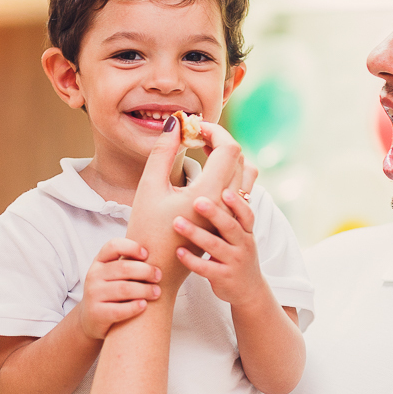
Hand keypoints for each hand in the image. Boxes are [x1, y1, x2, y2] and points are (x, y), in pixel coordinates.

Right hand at [78, 238, 161, 339]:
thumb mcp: (112, 273)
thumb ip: (128, 262)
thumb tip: (161, 249)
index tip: (147, 255)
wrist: (91, 318)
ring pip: (124, 289)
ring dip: (145, 290)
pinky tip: (144, 305)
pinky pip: (119, 309)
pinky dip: (135, 307)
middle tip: (159, 276)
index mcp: (99, 261)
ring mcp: (93, 294)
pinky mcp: (96, 313)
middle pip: (123, 268)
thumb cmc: (111, 291)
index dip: (132, 247)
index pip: (113, 246)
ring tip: (157, 292)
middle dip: (146, 271)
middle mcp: (93, 275)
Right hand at [128, 116, 243, 295]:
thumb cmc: (147, 231)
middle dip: (219, 139)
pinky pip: (240, 189)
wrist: (157, 270)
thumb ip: (162, 151)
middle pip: (239, 157)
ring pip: (244, 174)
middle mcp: (227, 203)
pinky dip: (228, 173)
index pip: (228, 147)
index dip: (213, 130)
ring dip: (227, 156)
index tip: (192, 126)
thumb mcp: (149, 187)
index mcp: (210, 192)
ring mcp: (229, 215)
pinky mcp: (227, 222)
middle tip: (194, 134)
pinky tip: (205, 171)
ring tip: (202, 149)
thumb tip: (175, 123)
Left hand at [173, 186, 265, 308]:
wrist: (248, 291)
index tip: (225, 190)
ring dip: (196, 233)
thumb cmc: (236, 255)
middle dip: (214, 213)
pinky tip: (178, 251)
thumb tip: (218, 183)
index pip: (246, 214)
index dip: (237, 202)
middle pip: (230, 226)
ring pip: (215, 246)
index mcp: (246, 232)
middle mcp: (243, 245)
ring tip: (177, 222)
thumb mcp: (240, 235)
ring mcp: (234, 262)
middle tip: (196, 200)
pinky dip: (192, 260)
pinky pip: (206, 268)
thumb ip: (229, 215)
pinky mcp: (223, 278)